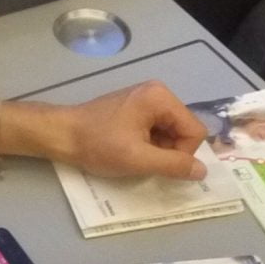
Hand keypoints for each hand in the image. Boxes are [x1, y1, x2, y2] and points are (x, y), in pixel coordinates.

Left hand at [58, 81, 207, 181]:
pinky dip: (148, 144)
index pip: (195, 131)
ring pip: (171, 132)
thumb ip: (173, 165)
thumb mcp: (138, 159)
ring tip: (133, 154)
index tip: (156, 163)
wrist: (61, 135)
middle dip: (169, 151)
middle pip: (184, 130)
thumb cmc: (98, 145)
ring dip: (158, 149)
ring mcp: (146, 98)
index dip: (182, 153)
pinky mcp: (135, 107)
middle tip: (143, 160)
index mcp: (161, 97)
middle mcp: (158, 92)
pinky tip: (129, 148)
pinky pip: (156, 129)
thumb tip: (203, 171)